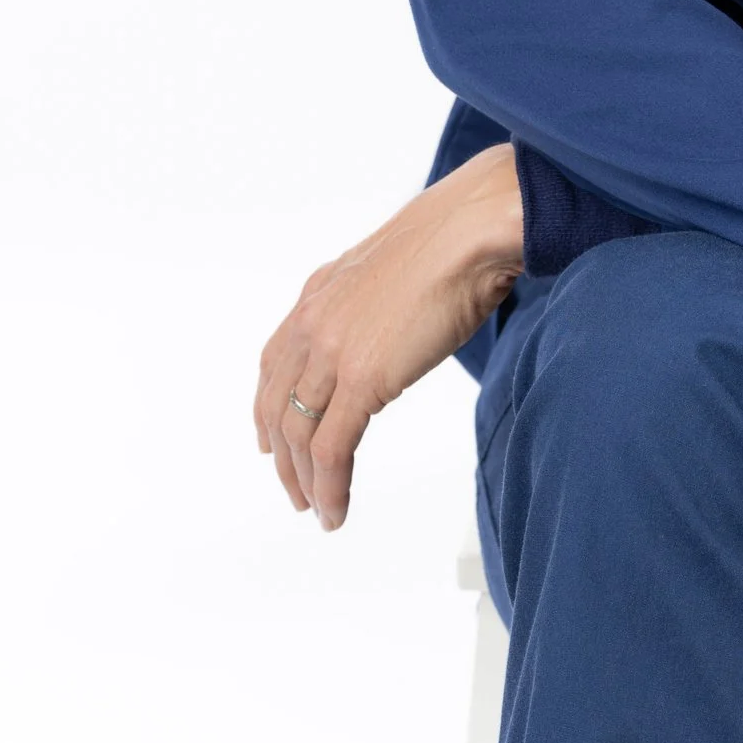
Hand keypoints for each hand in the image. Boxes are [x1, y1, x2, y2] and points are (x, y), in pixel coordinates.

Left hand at [253, 144, 523, 530]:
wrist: (474, 229)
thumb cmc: (457, 236)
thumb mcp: (395, 266)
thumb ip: (378, 298)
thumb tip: (395, 317)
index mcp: (319, 293)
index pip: (274, 363)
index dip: (268, 408)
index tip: (272, 439)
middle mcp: (313, 322)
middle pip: (278, 406)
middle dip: (283, 457)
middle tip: (294, 491)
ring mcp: (333, 351)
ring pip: (300, 435)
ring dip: (305, 482)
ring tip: (317, 511)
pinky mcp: (362, 379)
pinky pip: (332, 451)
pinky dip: (329, 489)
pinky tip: (335, 513)